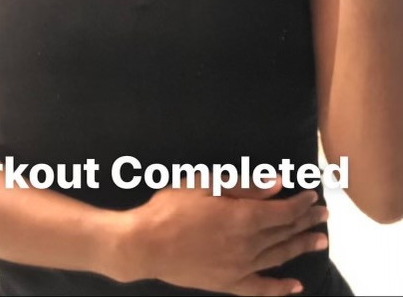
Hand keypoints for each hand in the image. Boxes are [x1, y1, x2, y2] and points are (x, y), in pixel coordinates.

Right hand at [121, 175, 327, 295]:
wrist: (147, 244)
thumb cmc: (173, 207)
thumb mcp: (207, 184)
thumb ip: (246, 187)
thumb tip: (278, 184)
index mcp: (244, 217)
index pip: (283, 211)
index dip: (301, 203)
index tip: (313, 196)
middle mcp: (248, 245)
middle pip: (285, 232)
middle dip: (306, 221)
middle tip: (324, 215)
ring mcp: (240, 268)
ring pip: (279, 257)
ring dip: (300, 247)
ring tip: (320, 241)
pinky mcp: (228, 284)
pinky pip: (261, 290)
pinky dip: (280, 289)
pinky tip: (295, 286)